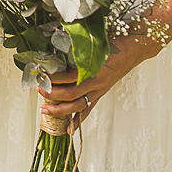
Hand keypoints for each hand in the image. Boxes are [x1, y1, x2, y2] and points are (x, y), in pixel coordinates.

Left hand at [37, 35, 158, 131]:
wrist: (134, 49)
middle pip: (71, 94)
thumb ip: (77, 47)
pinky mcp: (101, 93)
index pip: (68, 76)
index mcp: (93, 68)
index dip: (53, 78)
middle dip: (52, 94)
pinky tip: (69, 129)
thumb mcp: (94, 42)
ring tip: (45, 110)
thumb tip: (55, 48)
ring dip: (60, 110)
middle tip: (38, 90)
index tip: (39, 75)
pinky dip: (79, 119)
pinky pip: (89, 109)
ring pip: (78, 105)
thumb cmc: (114, 42)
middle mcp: (96, 81)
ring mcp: (99, 89)